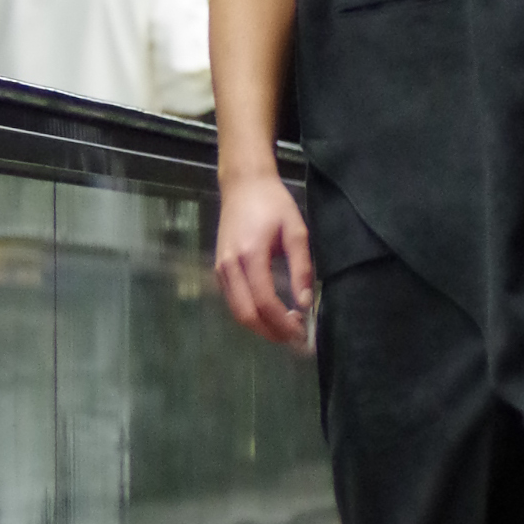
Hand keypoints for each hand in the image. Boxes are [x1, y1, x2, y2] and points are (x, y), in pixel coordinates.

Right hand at [214, 173, 313, 347]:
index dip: (282, 322)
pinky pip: (233, 301)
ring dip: (261, 327)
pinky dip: (251, 315)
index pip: (264, 301)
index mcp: (250, 254)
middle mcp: (229, 265)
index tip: (302, 332)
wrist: (243, 185)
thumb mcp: (296, 231)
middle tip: (295, 339)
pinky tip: (270, 315)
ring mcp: (220, 269)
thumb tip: (304, 303)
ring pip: (237, 312)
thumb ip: (302, 268)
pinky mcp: (219, 269)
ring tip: (286, 330)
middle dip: (270, 332)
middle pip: (246, 314)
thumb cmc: (273, 204)